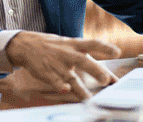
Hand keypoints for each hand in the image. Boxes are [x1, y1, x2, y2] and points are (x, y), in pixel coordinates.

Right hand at [5, 31, 120, 99]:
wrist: (26, 45)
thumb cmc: (52, 46)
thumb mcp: (68, 45)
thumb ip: (87, 59)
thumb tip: (109, 76)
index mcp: (74, 45)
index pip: (92, 43)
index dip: (105, 47)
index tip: (117, 52)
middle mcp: (67, 54)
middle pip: (84, 61)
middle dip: (95, 70)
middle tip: (105, 80)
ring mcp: (57, 64)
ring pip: (71, 77)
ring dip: (80, 88)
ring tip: (89, 98)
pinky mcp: (48, 73)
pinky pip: (55, 81)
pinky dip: (60, 86)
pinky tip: (65, 90)